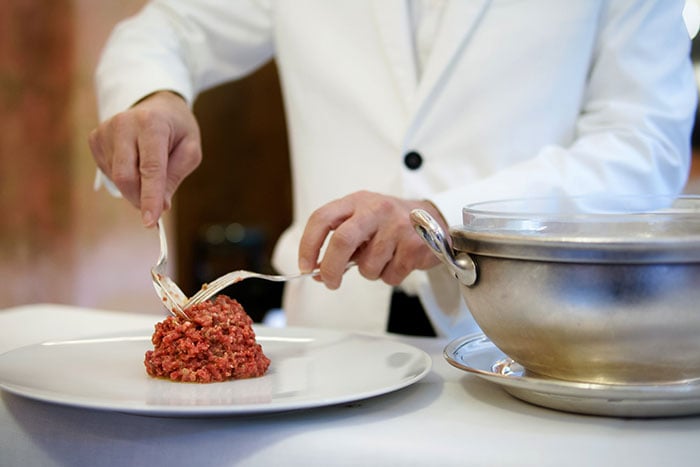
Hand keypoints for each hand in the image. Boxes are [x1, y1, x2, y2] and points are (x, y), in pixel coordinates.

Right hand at [88, 91, 201, 226]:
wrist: (156, 104)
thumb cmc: (177, 129)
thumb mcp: (190, 150)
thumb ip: (175, 177)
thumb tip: (161, 206)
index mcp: (152, 123)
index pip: (150, 168)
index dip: (150, 197)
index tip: (150, 221)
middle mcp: (124, 123)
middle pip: (126, 177)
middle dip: (140, 199)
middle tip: (155, 207)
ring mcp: (105, 130)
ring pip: (116, 178)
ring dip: (135, 188)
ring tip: (149, 170)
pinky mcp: (95, 139)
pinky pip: (108, 172)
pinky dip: (124, 178)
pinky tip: (134, 162)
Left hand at [298, 190, 447, 288]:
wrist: (434, 219)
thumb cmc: (389, 223)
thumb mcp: (362, 223)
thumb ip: (340, 244)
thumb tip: (317, 272)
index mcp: (357, 201)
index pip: (322, 218)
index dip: (308, 245)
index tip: (305, 266)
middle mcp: (376, 210)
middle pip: (342, 240)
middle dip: (331, 268)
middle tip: (330, 282)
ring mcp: (397, 226)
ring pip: (367, 266)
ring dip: (370, 272)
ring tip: (383, 258)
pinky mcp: (414, 246)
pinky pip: (390, 275)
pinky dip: (389, 276)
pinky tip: (399, 260)